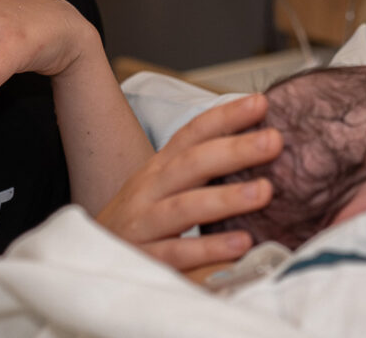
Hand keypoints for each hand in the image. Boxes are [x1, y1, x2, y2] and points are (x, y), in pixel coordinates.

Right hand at [97, 93, 282, 272]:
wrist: (91, 263)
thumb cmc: (140, 222)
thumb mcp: (164, 188)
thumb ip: (201, 171)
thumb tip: (256, 148)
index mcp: (159, 168)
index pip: (192, 134)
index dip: (225, 116)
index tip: (260, 103)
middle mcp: (149, 189)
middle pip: (192, 163)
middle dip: (235, 150)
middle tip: (274, 140)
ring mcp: (143, 224)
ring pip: (185, 206)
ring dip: (226, 198)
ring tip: (265, 191)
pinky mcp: (144, 260)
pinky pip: (177, 254)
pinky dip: (209, 248)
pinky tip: (241, 244)